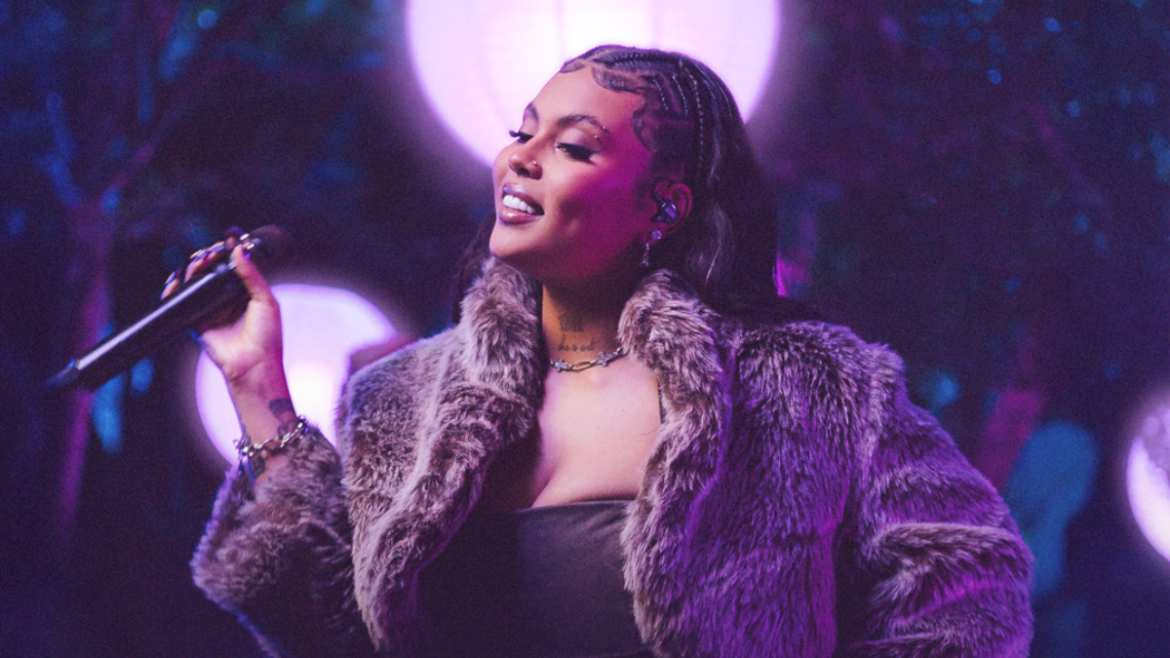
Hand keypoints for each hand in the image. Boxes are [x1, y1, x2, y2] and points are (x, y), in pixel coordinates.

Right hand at [165, 234, 295, 446]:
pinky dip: (174, 289)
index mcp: (246, 292)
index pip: (233, 265)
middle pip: (211, 270)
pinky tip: (176, 281)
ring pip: (195, 281)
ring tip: (198, 263)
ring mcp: (211, 308)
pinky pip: (182, 302)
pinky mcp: (196, 321)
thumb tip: (238, 250)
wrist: (253, 364)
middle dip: (207, 256)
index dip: (227, 251)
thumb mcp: (266, 300)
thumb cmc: (267, 336)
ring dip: (192, 268)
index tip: (227, 239)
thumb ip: (252, 275)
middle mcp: (227, 298)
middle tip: (210, 253)